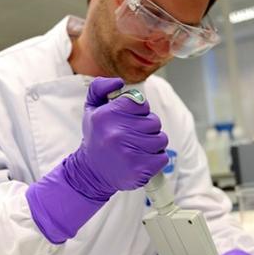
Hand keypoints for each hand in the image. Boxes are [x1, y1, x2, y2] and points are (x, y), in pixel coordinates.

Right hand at [73, 77, 168, 197]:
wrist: (91, 172)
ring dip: (153, 144)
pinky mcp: (140, 170)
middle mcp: (116, 133)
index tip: (128, 120)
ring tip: (137, 148)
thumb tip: (118, 82)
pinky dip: (155, 159)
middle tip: (132, 136)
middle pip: (153, 121)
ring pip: (161, 139)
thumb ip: (100, 88)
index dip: (138, 111)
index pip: (140, 103)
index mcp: (105, 115)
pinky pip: (162, 157)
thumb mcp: (91, 109)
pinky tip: (140, 160)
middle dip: (147, 128)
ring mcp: (129, 153)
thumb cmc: (96, 138)